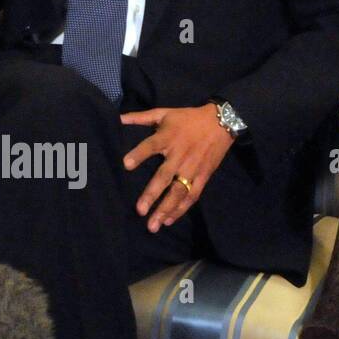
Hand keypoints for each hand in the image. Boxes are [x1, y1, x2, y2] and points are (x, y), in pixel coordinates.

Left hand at [119, 104, 235, 232]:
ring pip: (178, 192)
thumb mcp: (164, 113)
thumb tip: (118, 119)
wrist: (221, 122)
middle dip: (152, 194)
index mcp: (167, 137)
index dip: (139, 154)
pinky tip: (169, 220)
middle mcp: (179, 155)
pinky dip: (181, 209)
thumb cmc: (187, 118)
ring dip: (166, 209)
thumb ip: (140, 117)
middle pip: (164, 176)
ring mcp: (192, 168)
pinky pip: (192, 195)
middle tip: (139, 210)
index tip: (126, 165)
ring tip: (153, 225)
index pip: (150, 146)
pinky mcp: (204, 176)